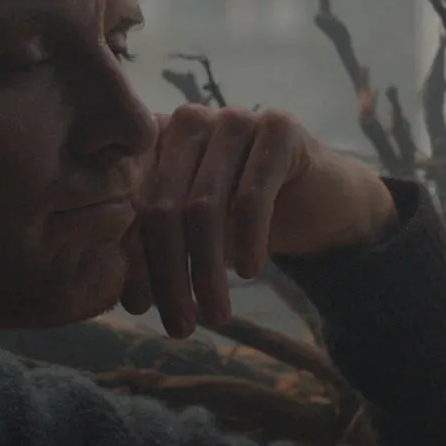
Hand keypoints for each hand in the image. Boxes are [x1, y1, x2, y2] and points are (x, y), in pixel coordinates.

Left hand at [121, 104, 398, 337]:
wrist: (322, 204)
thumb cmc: (244, 223)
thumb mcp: (192, 238)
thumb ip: (154, 250)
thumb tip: (123, 298)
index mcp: (154, 139)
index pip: (129, 202)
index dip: (132, 259)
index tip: (138, 309)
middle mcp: (188, 120)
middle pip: (162, 206)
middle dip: (168, 274)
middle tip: (179, 326)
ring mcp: (233, 119)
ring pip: (203, 207)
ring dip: (206, 271)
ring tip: (215, 316)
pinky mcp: (279, 128)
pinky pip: (251, 195)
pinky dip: (248, 241)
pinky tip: (250, 273)